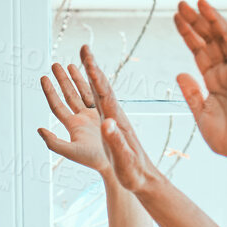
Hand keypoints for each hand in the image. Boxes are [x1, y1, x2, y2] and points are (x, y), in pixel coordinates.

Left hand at [38, 62, 109, 175]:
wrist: (114, 163)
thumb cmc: (93, 160)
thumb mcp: (71, 152)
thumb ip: (53, 142)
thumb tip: (39, 129)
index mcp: (72, 126)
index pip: (57, 106)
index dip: (49, 92)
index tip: (43, 77)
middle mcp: (80, 119)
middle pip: (68, 96)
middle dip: (61, 80)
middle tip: (54, 65)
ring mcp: (92, 116)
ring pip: (82, 93)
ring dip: (75, 80)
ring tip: (69, 64)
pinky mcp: (104, 114)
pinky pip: (96, 96)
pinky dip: (91, 85)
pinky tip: (89, 74)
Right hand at [79, 45, 162, 194]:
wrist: (145, 179)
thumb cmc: (134, 172)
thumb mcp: (124, 159)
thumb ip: (115, 140)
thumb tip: (105, 122)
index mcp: (117, 122)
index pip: (104, 94)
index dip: (95, 75)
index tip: (87, 58)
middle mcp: (115, 116)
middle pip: (101, 87)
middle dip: (91, 67)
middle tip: (84, 47)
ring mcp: (114, 119)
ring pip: (99, 92)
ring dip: (90, 75)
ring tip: (81, 60)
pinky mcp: (112, 125)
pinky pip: (99, 103)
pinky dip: (93, 89)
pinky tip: (90, 84)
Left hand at [175, 0, 226, 162]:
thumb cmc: (226, 137)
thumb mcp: (200, 112)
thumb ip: (191, 93)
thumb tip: (180, 73)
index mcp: (213, 80)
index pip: (199, 50)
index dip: (188, 33)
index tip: (175, 17)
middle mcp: (224, 72)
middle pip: (208, 40)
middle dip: (195, 21)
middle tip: (180, 3)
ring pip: (222, 39)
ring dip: (210, 20)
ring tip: (196, 3)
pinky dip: (225, 32)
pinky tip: (215, 18)